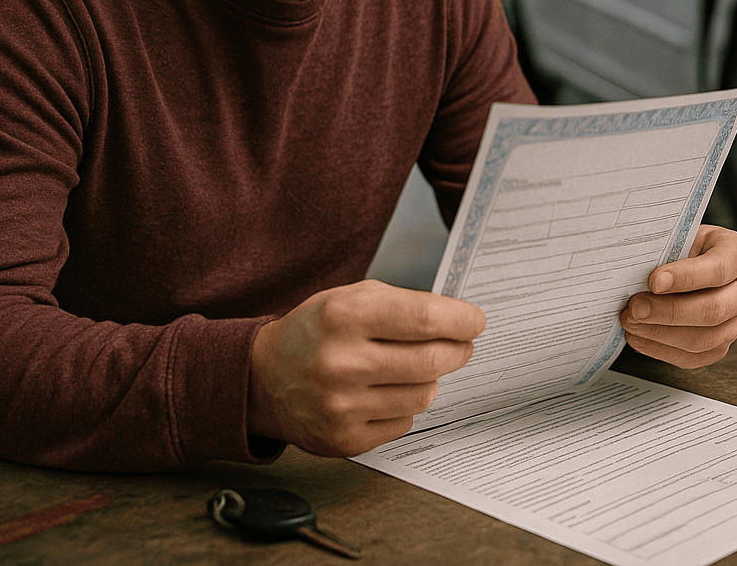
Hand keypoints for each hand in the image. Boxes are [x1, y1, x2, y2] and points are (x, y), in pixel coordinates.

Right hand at [247, 279, 484, 456]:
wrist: (263, 378)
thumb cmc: (317, 331)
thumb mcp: (352, 298)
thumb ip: (406, 305)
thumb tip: (461, 322)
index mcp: (344, 316)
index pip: (426, 319)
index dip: (462, 320)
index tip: (474, 321)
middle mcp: (340, 362)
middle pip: (433, 360)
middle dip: (457, 350)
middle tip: (458, 345)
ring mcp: (341, 406)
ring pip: (425, 394)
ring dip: (430, 379)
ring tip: (412, 367)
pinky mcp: (344, 439)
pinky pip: (405, 421)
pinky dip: (405, 405)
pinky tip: (384, 392)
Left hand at [619, 224, 736, 367]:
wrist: (685, 265)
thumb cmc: (681, 249)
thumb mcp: (677, 238)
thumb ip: (665, 254)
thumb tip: (635, 273)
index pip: (718, 269)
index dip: (686, 277)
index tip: (653, 281)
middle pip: (714, 310)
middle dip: (668, 312)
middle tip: (635, 308)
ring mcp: (736, 321)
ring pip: (704, 339)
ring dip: (661, 334)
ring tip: (632, 322)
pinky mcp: (720, 345)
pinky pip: (693, 357)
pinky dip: (661, 350)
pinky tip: (639, 336)